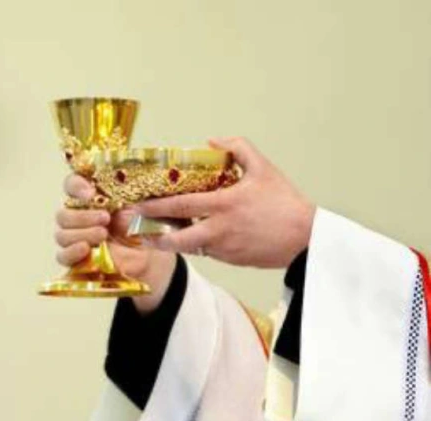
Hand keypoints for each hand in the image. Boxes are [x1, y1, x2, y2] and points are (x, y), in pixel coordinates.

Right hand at [55, 174, 176, 312]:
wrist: (149, 257)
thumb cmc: (143, 228)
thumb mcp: (141, 212)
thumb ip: (129, 208)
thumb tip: (118, 213)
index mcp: (91, 198)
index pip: (72, 184)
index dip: (77, 186)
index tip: (91, 193)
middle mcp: (79, 216)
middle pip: (63, 213)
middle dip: (83, 215)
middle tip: (105, 218)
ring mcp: (75, 239)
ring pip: (62, 234)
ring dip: (81, 233)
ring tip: (103, 234)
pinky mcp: (76, 259)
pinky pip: (62, 256)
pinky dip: (71, 251)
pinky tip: (86, 249)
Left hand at [135, 137, 314, 268]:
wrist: (306, 239)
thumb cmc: (285, 202)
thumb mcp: (263, 168)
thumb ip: (238, 148)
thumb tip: (212, 141)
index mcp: (224, 204)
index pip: (180, 206)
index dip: (155, 206)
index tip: (137, 204)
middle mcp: (219, 229)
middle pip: (175, 237)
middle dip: (152, 233)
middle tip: (134, 227)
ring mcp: (223, 248)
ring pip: (187, 247)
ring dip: (169, 242)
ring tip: (151, 234)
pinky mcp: (230, 260)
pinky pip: (205, 252)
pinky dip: (193, 245)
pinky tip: (185, 236)